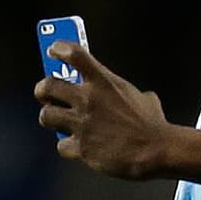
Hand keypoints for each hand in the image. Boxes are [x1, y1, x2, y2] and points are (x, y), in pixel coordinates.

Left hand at [35, 42, 172, 177]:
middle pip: (47, 85)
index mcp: (104, 82)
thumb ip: (127, 93)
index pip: (73, 54)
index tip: (54, 50)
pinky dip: (68, 147)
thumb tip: (133, 97)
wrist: (157, 151)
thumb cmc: (153, 125)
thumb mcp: (143, 98)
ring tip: (59, 122)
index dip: (59, 49)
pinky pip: (62, 146)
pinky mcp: (82, 147)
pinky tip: (79, 147)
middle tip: (46, 95)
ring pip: (46, 115)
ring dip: (51, 118)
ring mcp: (83, 124)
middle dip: (43, 91)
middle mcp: (88, 99)